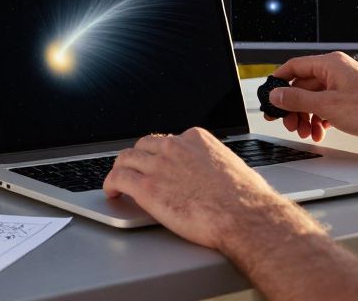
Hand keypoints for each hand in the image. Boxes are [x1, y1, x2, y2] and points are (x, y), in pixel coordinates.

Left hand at [103, 128, 286, 250]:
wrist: (244, 217)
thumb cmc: (246, 199)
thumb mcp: (232, 168)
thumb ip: (215, 166)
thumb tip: (216, 176)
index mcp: (196, 139)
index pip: (168, 140)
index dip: (159, 154)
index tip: (157, 163)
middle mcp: (175, 147)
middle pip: (144, 146)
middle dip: (138, 159)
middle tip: (134, 170)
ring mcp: (158, 165)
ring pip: (126, 159)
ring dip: (120, 169)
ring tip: (117, 181)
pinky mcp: (146, 187)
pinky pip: (118, 179)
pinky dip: (111, 184)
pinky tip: (112, 192)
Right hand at [267, 52, 357, 146]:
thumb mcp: (326, 105)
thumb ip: (297, 100)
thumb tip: (276, 95)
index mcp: (330, 64)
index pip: (295, 66)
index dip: (279, 81)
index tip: (269, 96)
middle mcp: (337, 72)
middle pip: (303, 86)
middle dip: (294, 107)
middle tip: (288, 123)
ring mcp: (345, 87)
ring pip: (315, 99)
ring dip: (306, 117)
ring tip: (305, 132)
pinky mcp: (351, 101)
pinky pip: (327, 108)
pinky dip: (320, 120)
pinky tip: (319, 133)